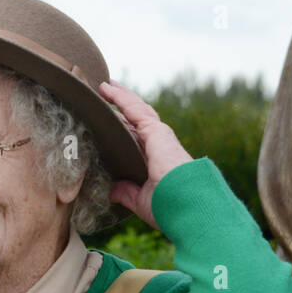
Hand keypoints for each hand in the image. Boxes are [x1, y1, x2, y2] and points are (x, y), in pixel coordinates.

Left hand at [99, 80, 193, 231]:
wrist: (187, 205)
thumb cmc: (170, 206)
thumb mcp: (141, 200)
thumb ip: (127, 192)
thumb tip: (112, 190)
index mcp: (155, 160)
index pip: (136, 138)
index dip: (123, 126)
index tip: (108, 119)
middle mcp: (157, 145)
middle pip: (136, 119)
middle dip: (122, 107)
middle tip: (106, 94)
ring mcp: (158, 136)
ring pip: (136, 110)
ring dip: (120, 97)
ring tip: (104, 85)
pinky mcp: (156, 131)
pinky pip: (135, 110)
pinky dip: (121, 97)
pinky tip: (107, 88)